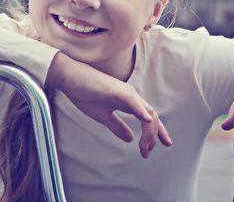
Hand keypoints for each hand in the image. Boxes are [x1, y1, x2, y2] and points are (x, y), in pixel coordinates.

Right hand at [46, 52, 171, 157]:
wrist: (71, 78)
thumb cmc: (85, 94)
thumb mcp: (103, 116)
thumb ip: (118, 126)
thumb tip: (130, 139)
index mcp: (129, 103)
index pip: (150, 117)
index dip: (158, 132)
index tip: (161, 146)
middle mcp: (132, 97)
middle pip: (152, 117)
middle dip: (153, 137)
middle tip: (145, 154)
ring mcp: (126, 93)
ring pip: (147, 112)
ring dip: (149, 131)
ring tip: (144, 147)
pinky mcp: (117, 91)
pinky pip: (133, 102)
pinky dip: (141, 111)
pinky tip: (147, 121)